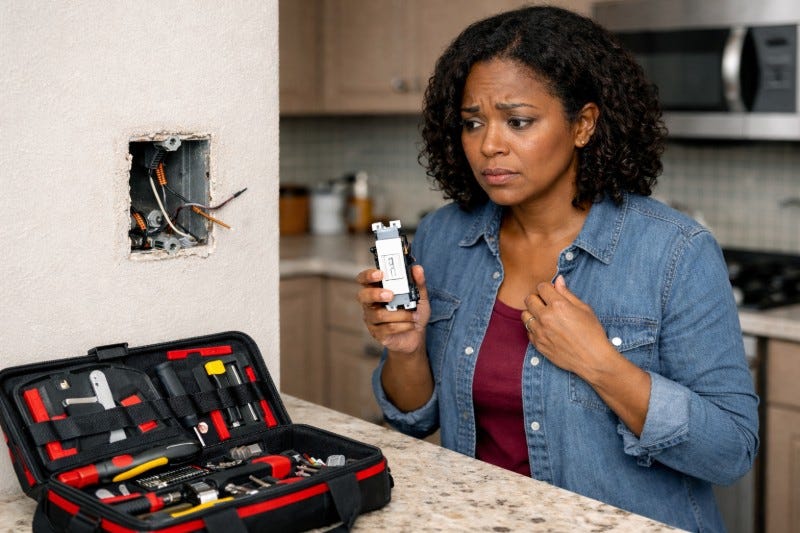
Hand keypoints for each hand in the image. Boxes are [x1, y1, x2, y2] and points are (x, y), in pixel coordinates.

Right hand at [356, 264, 430, 354]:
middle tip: (391, 295)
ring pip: (379, 314)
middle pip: (363, 296)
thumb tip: (417, 268)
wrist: (417, 336)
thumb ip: (418, 283)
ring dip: (400, 314)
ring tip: (413, 315)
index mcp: (377, 289)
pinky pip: (387, 328)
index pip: (364, 279)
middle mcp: (371, 303)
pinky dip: (403, 325)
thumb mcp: (420, 297)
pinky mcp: (377, 333)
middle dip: (376, 294)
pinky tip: (411, 324)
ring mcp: (372, 319)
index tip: (380, 273)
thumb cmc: (414, 312)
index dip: (368, 275)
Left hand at [523, 275, 650, 434]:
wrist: (593, 359)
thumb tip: (558, 280)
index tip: (552, 293)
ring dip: (533, 313)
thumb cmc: (592, 333)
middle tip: (547, 304)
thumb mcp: (584, 309)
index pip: (541, 287)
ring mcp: (540, 331)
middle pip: (529, 299)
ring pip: (525, 314)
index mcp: (558, 305)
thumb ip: (567, 293)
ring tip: (545, 317)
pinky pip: (528, 330)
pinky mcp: (537, 344)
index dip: (547, 288)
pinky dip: (534, 328)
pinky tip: (546, 330)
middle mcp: (545, 317)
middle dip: (537, 298)